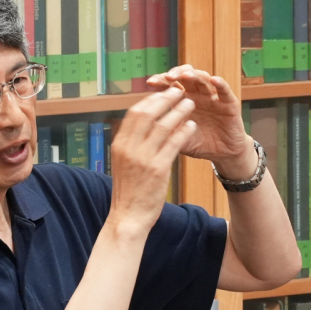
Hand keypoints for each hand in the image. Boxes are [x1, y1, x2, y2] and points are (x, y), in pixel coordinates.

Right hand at [108, 87, 197, 236]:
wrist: (128, 218)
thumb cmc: (128, 192)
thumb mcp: (123, 163)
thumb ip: (131, 145)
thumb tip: (141, 127)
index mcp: (119, 145)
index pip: (134, 113)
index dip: (150, 100)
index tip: (162, 94)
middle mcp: (129, 148)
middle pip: (148, 113)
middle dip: (165, 99)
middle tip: (178, 91)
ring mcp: (143, 158)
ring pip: (163, 125)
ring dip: (178, 111)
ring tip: (190, 103)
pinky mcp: (158, 169)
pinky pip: (174, 143)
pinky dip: (183, 131)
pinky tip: (191, 125)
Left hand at [146, 65, 254, 178]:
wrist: (222, 154)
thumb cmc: (200, 144)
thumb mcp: (179, 139)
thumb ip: (167, 132)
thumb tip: (146, 129)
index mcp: (183, 100)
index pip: (170, 85)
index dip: (160, 81)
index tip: (150, 82)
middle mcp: (197, 95)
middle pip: (186, 77)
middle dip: (176, 74)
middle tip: (168, 77)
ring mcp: (213, 97)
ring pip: (204, 80)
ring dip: (195, 75)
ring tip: (185, 75)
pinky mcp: (229, 103)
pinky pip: (225, 90)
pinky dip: (220, 84)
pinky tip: (213, 80)